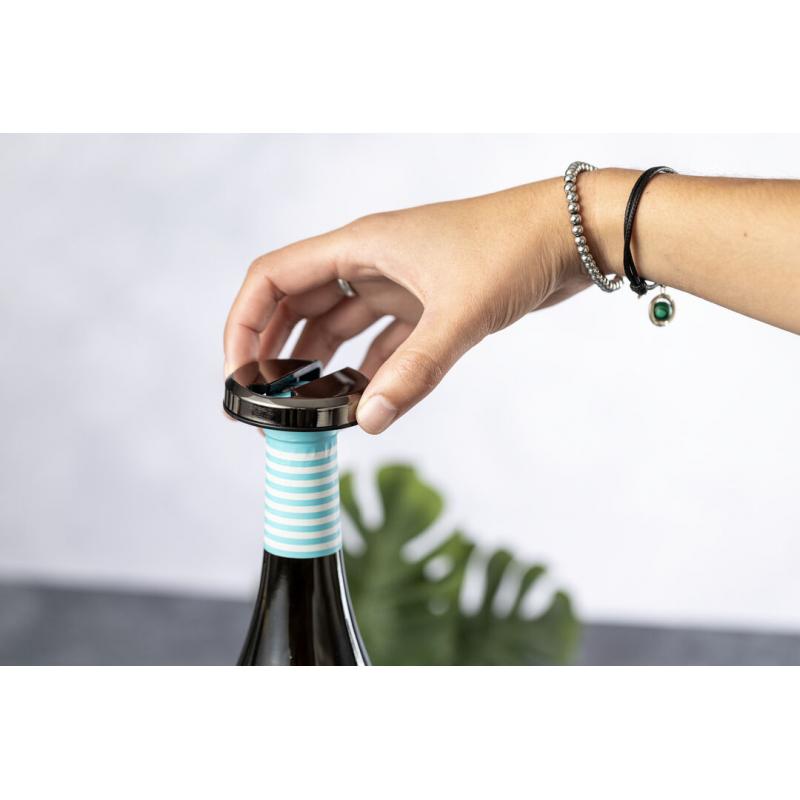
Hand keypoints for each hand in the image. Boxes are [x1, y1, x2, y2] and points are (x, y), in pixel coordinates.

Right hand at [223, 178, 586, 433]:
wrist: (574, 232)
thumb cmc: (516, 248)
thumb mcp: (462, 313)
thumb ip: (415, 370)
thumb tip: (370, 421)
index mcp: (362, 245)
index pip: (274, 277)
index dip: (244, 323)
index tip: (237, 372)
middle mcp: (371, 261)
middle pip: (298, 304)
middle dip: (275, 350)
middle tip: (264, 401)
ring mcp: (398, 282)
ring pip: (338, 324)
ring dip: (319, 364)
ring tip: (306, 408)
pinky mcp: (426, 303)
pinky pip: (380, 339)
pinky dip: (366, 368)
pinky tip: (360, 398)